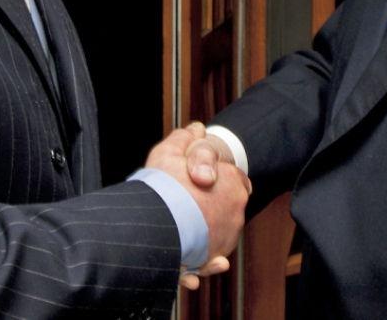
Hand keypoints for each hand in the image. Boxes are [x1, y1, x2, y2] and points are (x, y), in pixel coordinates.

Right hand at [145, 124, 250, 287]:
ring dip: (205, 231)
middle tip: (185, 204)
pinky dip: (206, 258)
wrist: (151, 226)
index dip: (214, 177)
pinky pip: (212, 257)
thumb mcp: (168, 153)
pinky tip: (193, 257)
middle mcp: (236, 209)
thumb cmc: (160, 188)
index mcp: (232, 181)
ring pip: (218, 231)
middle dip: (209, 205)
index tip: (197, 181)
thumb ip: (184, 139)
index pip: (233, 177)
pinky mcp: (214, 256)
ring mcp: (227, 235)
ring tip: (181, 228)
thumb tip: (197, 129)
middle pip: (225, 205)